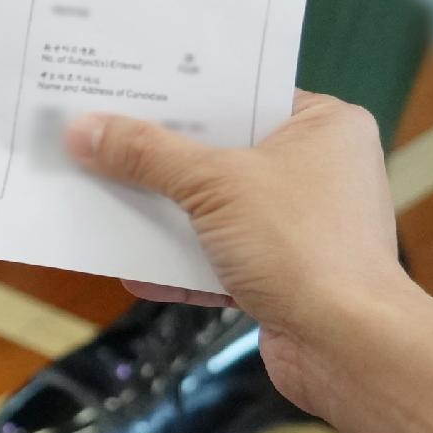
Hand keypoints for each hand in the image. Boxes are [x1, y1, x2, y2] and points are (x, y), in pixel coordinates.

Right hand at [69, 92, 414, 409]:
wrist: (347, 345)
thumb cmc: (303, 246)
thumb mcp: (213, 185)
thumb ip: (146, 155)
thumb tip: (85, 130)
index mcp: (324, 125)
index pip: (244, 94)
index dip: (184, 92)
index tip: (129, 86)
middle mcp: (320, 170)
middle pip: (224, 152)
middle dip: (162, 157)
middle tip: (102, 138)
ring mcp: (304, 226)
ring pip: (218, 209)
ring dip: (166, 214)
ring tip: (104, 199)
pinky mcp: (286, 277)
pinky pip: (223, 259)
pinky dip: (182, 265)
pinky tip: (134, 270)